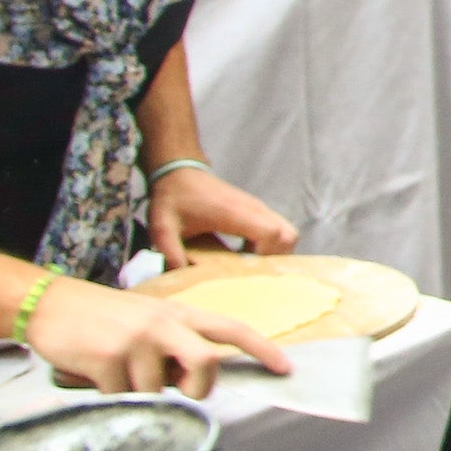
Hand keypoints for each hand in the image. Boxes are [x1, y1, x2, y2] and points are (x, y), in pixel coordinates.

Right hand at [26, 274, 291, 393]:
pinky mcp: (109, 356)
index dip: (262, 349)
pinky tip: (97, 374)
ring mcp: (136, 339)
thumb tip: (196, 382)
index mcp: (179, 313)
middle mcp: (164, 323)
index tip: (285, 369)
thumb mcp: (149, 321)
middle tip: (180, 389)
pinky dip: (112, 396)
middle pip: (206, 363)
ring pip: (157, 390)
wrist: (49, 304)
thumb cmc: (103, 319)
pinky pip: (123, 397)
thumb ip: (177, 345)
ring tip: (117, 370)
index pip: (232, 328)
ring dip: (138, 392)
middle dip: (199, 387)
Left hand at [147, 166, 297, 260]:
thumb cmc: (173, 199)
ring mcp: (257, 207)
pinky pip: (279, 228)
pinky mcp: (257, 208)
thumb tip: (182, 278)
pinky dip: (273, 244)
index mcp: (233, 213)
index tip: (247, 269)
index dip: (266, 255)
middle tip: (253, 272)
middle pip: (288, 235)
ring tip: (251, 264)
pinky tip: (248, 253)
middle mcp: (252, 208)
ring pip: (288, 232)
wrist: (179, 171)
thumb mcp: (162, 228)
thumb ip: (171, 253)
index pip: (271, 233)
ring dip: (276, 251)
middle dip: (276, 258)